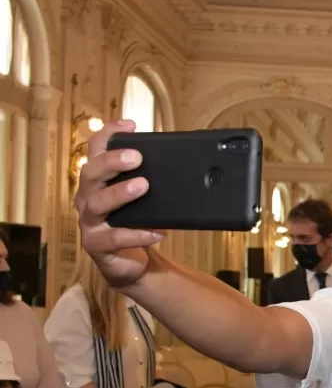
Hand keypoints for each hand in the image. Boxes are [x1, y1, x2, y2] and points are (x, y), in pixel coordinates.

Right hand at [74, 119, 165, 287]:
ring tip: (143, 186)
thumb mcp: (146, 199)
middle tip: (137, 157)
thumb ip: (154, 180)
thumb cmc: (137, 223)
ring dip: (120, 193)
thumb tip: (187, 163)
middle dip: (112, 162)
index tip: (129, 125)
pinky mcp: (96, 245)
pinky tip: (157, 231)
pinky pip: (113, 238)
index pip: (96, 150)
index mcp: (99, 180)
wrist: (132, 262)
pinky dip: (137, 233)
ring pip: (96, 203)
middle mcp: (88, 197)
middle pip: (91, 173)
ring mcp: (89, 221)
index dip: (109, 135)